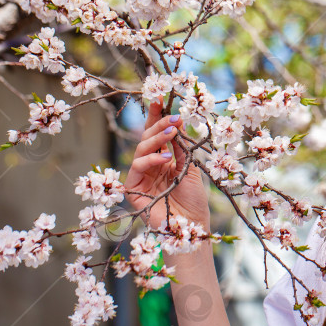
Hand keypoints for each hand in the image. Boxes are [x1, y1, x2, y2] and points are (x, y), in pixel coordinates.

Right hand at [123, 97, 209, 229]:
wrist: (191, 226)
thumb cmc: (193, 200)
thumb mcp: (191, 168)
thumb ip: (182, 148)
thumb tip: (177, 122)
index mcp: (163, 159)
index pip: (157, 134)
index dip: (156, 117)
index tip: (159, 99)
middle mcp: (150, 165)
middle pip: (148, 137)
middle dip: (159, 124)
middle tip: (173, 117)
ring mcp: (140, 176)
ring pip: (141, 148)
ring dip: (156, 138)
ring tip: (172, 133)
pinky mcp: (133, 188)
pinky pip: (137, 166)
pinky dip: (151, 158)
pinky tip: (165, 157)